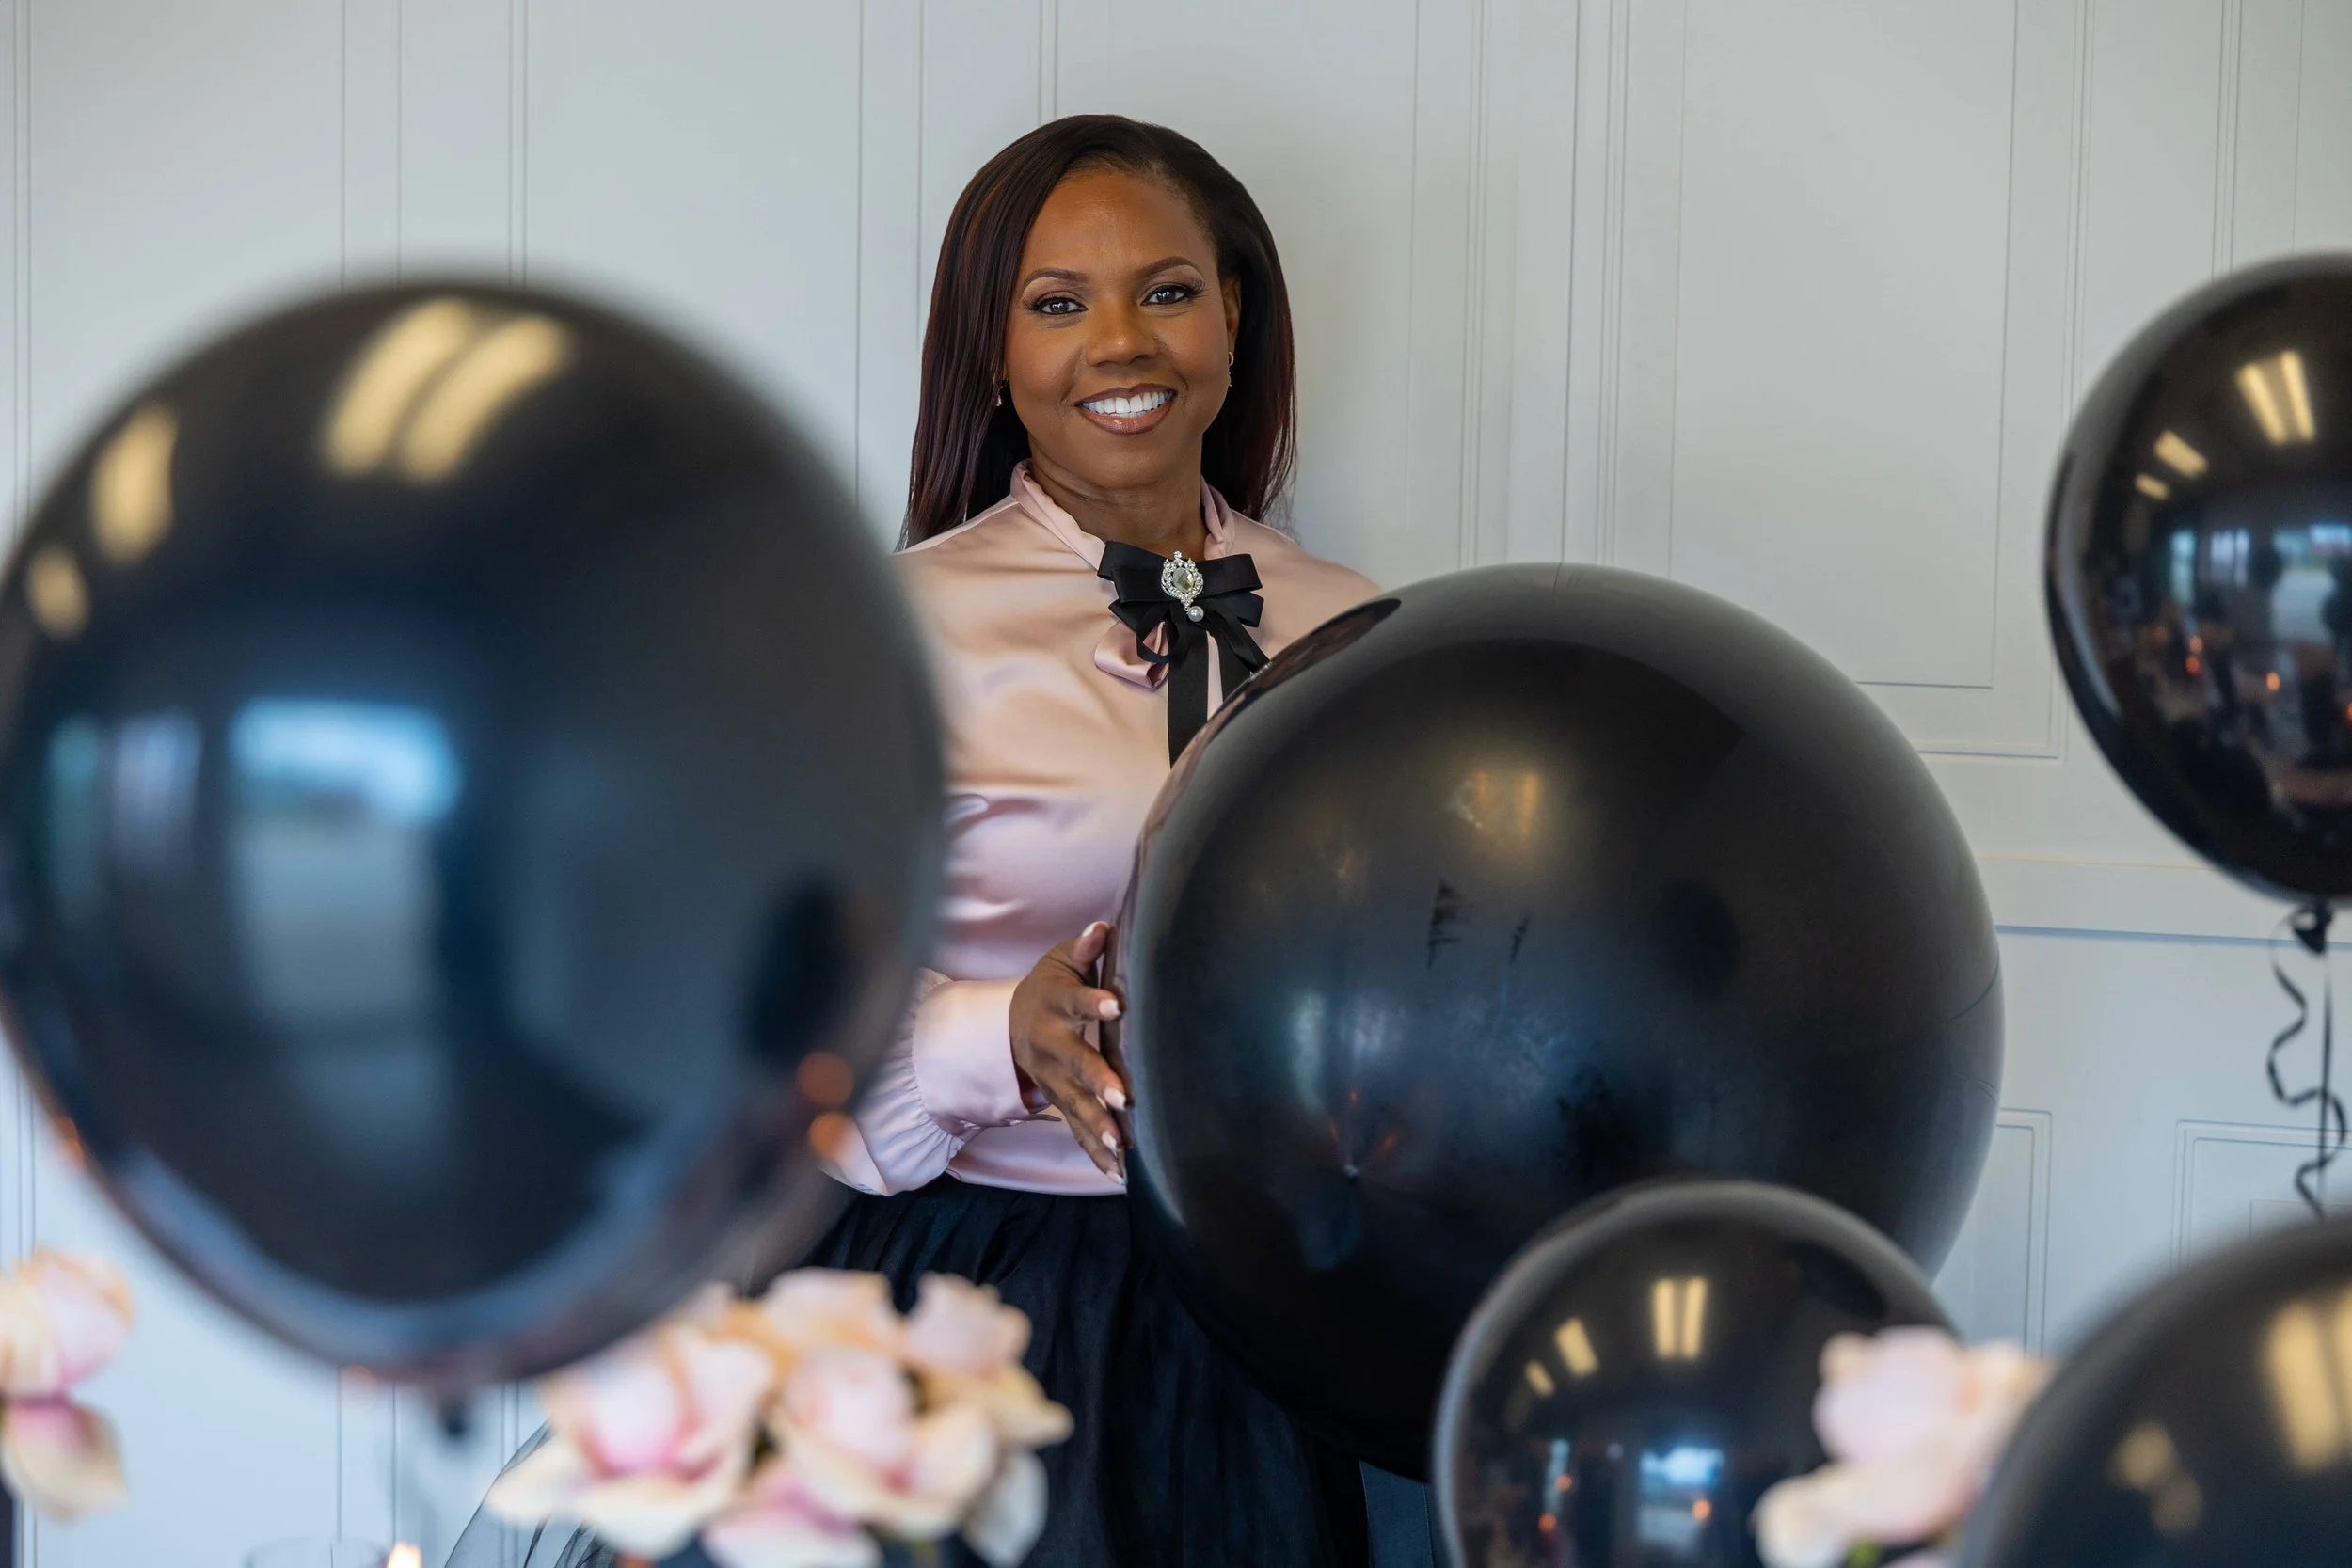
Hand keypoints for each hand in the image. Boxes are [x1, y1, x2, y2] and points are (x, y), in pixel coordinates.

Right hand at [1008, 921, 1129, 1178]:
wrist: (1012, 1025)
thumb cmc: (1049, 987)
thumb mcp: (1060, 962)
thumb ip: (1083, 949)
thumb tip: (1101, 928)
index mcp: (1056, 1006)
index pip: (1077, 1002)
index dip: (1095, 1003)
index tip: (1117, 1005)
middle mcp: (1052, 1047)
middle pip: (1075, 1064)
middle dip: (1097, 1082)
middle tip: (1122, 1098)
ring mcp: (1053, 1080)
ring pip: (1075, 1104)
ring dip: (1097, 1125)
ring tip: (1121, 1145)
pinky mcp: (1060, 1102)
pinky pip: (1077, 1129)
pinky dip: (1095, 1151)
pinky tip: (1118, 1173)